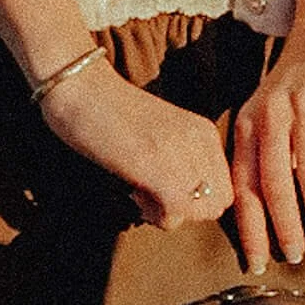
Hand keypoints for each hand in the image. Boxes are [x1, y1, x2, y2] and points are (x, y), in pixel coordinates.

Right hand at [39, 57, 231, 228]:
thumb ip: (183, 162)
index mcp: (205, 132)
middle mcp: (200, 140)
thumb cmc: (111, 116)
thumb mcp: (163, 136)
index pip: (224, 190)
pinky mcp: (157, 166)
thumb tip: (189, 205)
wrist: (80, 88)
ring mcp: (181, 152)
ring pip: (199, 213)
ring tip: (139, 190)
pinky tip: (134, 192)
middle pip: (216, 206)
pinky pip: (176, 213)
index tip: (165, 188)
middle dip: (187, 212)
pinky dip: (155, 215)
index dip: (196, 202)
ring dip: (169, 214)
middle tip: (153, 194)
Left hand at [230, 6, 304, 273]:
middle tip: (295, 258)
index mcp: (249, 125)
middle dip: (283, 228)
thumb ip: (269, 156)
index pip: (243, 187)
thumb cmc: (303, 81)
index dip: (250, 229)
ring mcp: (302, 106)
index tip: (258, 263)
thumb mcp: (273, 115)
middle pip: (272, 184)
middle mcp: (270, 116)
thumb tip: (273, 212)